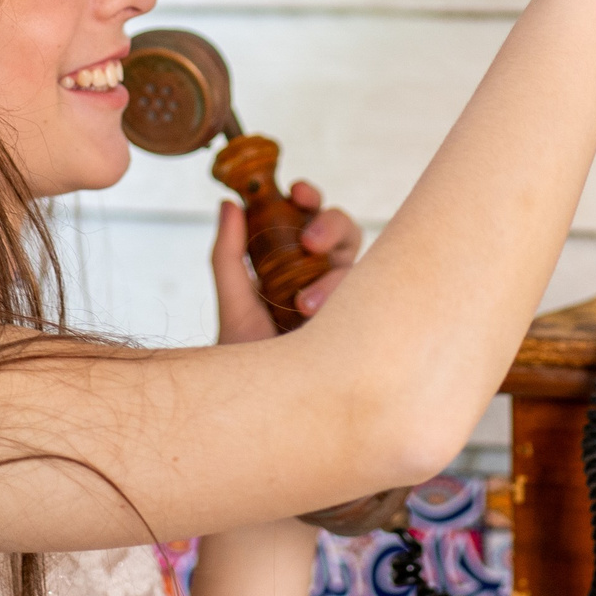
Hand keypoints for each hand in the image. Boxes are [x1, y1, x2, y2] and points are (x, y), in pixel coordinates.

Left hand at [210, 181, 362, 343]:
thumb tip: (228, 204)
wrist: (260, 405)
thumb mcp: (234, 301)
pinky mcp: (361, 322)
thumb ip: (229, 255)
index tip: (296, 190)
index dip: (307, 198)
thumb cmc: (247, 356)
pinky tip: (315, 317)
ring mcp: (346, 300)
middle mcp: (324, 276)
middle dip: (330, 225)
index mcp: (294, 262)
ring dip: (334, 274)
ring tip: (305, 304)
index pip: (308, 217)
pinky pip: (367, 297)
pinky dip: (340, 300)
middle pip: (342, 231)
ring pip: (357, 263)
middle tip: (308, 242)